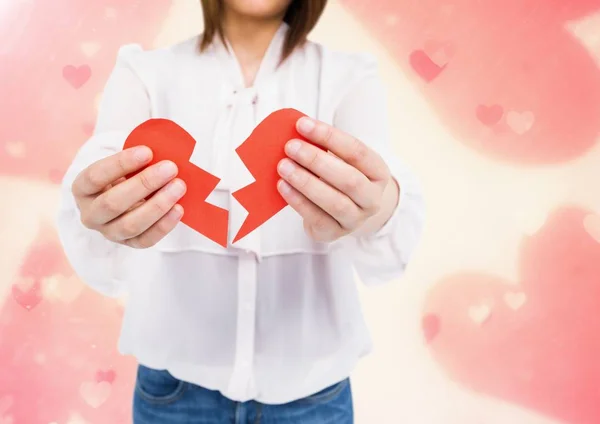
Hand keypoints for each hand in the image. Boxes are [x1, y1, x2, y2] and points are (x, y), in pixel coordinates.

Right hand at [71, 146, 186, 247]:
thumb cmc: (124, 176)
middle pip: (112, 203)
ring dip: (157, 205)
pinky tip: (179, 208)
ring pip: (130, 225)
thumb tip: (163, 150)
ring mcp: (108, 232)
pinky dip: (164, 225)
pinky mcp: (128, 244)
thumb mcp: (123, 165)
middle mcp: (90, 214)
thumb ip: (137, 159)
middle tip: (170, 168)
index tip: (147, 152)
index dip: (121, 164)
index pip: (96, 176)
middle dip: (144, 184)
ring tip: (179, 187)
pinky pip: (146, 240)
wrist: (126, 198)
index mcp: (82, 189)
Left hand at [277, 117, 397, 241]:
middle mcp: (372, 198)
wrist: (345, 213)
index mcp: (378, 173)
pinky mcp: (335, 233)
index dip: (329, 137)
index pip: (357, 151)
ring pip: (334, 202)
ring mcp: (356, 219)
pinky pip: (317, 218)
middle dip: (316, 161)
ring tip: (283, 167)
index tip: (303, 125)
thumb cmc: (339, 178)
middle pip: (349, 179)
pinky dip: (298, 201)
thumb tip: (296, 131)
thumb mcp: (340, 160)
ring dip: (306, 182)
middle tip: (290, 147)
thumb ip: (323, 147)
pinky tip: (283, 186)